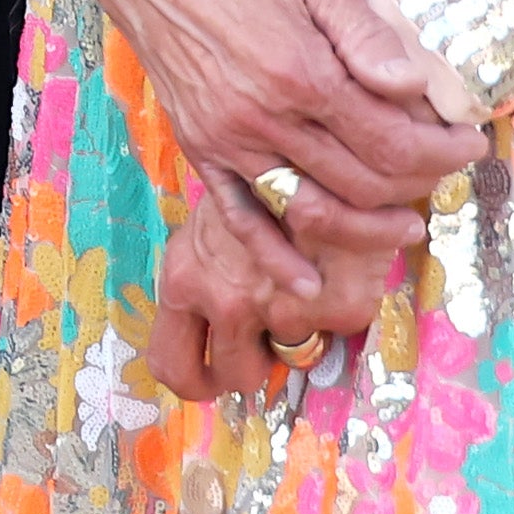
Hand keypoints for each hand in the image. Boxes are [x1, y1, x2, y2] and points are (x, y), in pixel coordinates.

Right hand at [52, 0, 478, 229]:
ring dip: (368, 230)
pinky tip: (308, 283)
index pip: (392, 139)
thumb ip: (367, 33)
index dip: (442, 151)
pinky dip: (275, 258)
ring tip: (407, 226)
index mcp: (302, 72)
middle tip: (445, 171)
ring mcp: (230, 142)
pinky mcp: (203, 152)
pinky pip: (241, 219)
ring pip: (314, 211)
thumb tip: (417, 84)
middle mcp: (266, 118)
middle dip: (419, 183)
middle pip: (363, 181)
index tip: (469, 144)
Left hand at [142, 179, 404, 400]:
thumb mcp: (216, 217)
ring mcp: (284, 310)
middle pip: (231, 377)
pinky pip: (340, 328)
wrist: (322, 136)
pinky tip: (339, 262)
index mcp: (185, 279)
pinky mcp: (339, 307)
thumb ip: (212, 265)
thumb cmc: (261, 168)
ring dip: (300, 338)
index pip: (171, 362)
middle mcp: (227, 301)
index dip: (194, 375)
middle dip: (251, 367)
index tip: (212, 370)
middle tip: (268, 341)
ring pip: (291, 360)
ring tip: (308, 290)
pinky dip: (342, 303)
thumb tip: (217, 311)